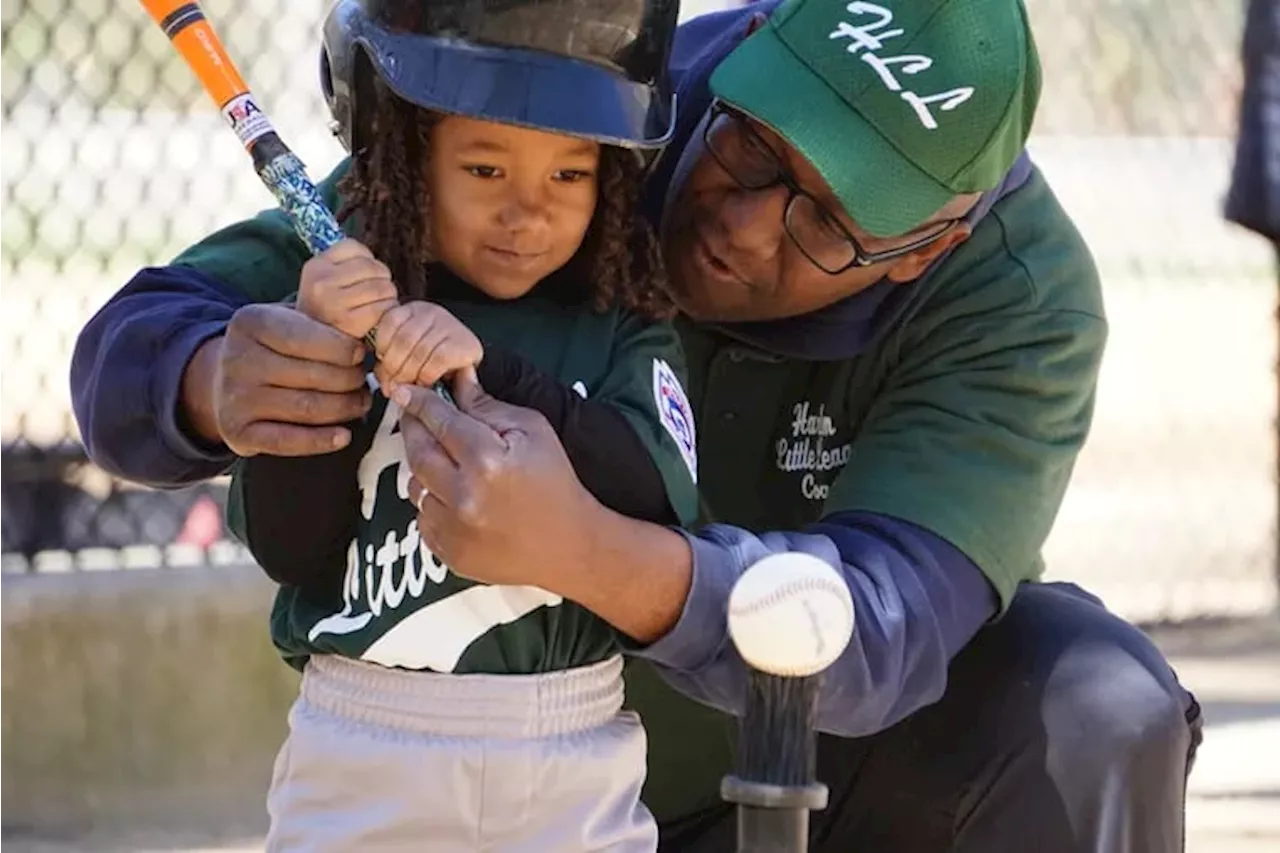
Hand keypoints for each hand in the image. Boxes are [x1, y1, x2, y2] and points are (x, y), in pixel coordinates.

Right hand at [198, 303, 371, 455]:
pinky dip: (321, 440)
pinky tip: (345, 436)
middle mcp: (237, 359)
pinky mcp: (238, 432)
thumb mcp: (287, 321)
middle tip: (365, 381)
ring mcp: (235, 398)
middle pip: (311, 375)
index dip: (340, 348)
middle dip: (349, 380)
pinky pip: (288, 440)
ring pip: (307, 407)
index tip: (362, 354)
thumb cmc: (274, 347)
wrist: (225, 381)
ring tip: (361, 402)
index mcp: (251, 323)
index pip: (303, 336)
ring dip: (345, 408)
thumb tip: (368, 339)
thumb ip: (320, 324)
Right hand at [296, 238, 398, 339]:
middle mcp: (320, 282)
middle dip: (382, 281)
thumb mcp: (326, 283)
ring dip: (388, 297)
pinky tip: (378, 320)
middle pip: (373, 267)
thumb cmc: (329, 314)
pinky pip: (383, 308)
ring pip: (382, 287)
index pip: (354, 247)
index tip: (364, 277)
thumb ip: (345, 266)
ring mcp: (333, 302)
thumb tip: (374, 261)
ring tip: (377, 307)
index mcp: (314, 267)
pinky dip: (387, 313)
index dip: (367, 261)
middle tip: (376, 296)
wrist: (315, 350)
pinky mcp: (349, 322)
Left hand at [370, 302, 483, 390]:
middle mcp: (433, 312)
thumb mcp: (409, 354)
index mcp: (415, 310)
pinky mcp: (465, 344)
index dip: (382, 345)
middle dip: (394, 367)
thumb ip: (391, 361)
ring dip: (409, 375)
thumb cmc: (435, 362)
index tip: (381, 363)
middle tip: (392, 384)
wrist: (468, 370)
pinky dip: (426, 376)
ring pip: (419, 352)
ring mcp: (451, 326)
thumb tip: (386, 382)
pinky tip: (425, 382)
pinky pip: (437, 360)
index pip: (390, 320)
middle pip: (403, 339)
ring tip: (408, 388)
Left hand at [389, 380, 596, 592]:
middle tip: (414, 416)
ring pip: (414, 488)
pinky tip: (458, 498)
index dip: (420, 402)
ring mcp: (453, 530)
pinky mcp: (449, 553)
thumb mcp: (534, 431)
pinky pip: (422, 518)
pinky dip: (433, 503)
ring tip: (450, 465)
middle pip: (417, 452)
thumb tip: (458, 381)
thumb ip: (489, 406)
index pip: (439, 421)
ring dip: (425, 470)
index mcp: (486, 461)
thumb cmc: (556, 483)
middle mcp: (463, 496)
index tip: (405, 390)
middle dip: (413, 429)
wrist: (571, 545)